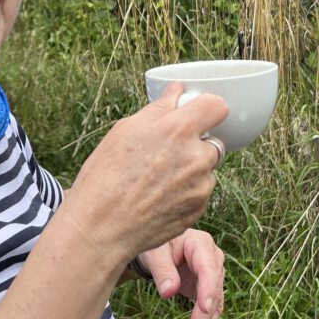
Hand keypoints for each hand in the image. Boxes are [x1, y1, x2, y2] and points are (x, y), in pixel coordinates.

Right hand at [63, 82, 227, 267]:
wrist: (101, 227)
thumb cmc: (106, 177)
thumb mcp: (125, 131)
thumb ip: (158, 109)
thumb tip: (176, 91)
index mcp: (178, 130)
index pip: (217, 106)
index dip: (206, 108)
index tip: (196, 114)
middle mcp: (196, 157)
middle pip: (213, 140)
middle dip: (196, 143)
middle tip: (168, 152)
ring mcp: (201, 186)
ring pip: (207, 168)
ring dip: (192, 169)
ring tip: (159, 179)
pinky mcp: (199, 209)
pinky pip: (200, 192)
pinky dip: (187, 192)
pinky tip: (160, 196)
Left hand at [136, 229, 224, 318]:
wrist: (158, 249)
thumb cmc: (155, 245)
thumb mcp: (153, 253)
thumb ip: (161, 270)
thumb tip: (168, 292)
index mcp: (200, 244)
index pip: (209, 268)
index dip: (208, 288)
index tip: (204, 308)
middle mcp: (213, 259)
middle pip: (213, 291)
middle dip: (204, 317)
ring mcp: (213, 275)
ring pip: (215, 305)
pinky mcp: (209, 290)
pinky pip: (211, 311)